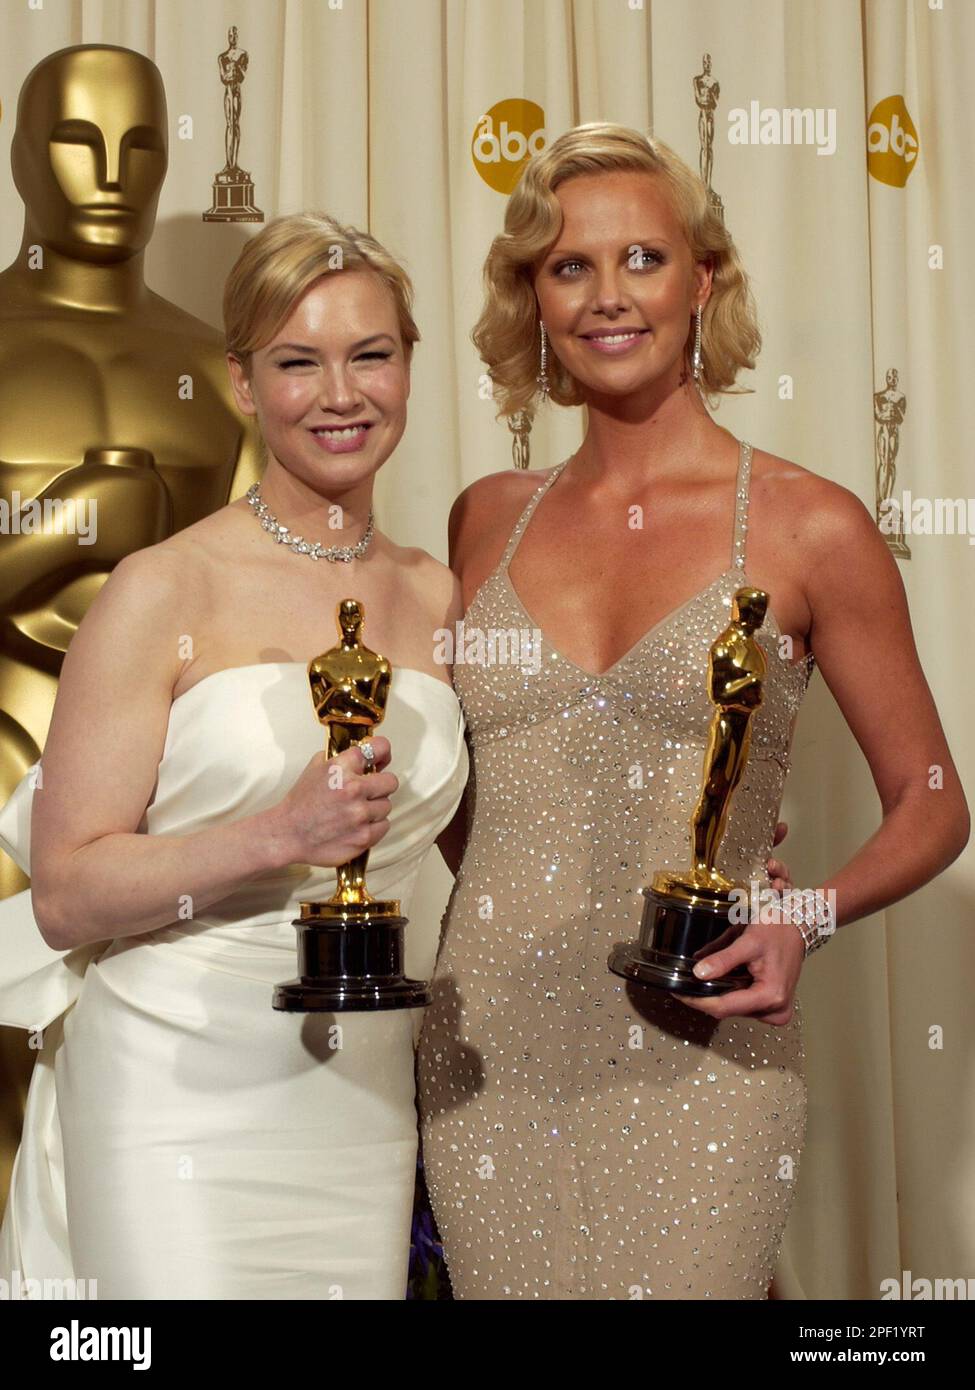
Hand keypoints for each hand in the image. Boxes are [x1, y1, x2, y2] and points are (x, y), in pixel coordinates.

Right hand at [269, 735, 398, 868]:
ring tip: (355, 811)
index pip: (378, 748)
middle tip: (369, 791)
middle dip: (380, 785)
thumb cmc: (300, 803)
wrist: (288, 834)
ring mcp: (360, 814)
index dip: (382, 753)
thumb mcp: (315, 767)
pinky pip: (384, 826)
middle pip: (391, 781)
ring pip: (386, 806)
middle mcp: (353, 789)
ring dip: (375, 808)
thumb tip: (366, 757)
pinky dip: (373, 826)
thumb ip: (342, 758)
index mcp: (342, 767)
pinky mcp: (363, 837)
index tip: (381, 758)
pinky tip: (357, 825)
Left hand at [675, 820, 803, 1024]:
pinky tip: (726, 979)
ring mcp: (776, 1012)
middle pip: (728, 1010)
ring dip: (718, 994)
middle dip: (705, 996)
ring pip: (734, 1009)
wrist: (799, 927)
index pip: (723, 1007)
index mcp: (770, 996)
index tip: (677, 992)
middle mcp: (775, 1011)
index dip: (697, 1001)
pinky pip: (744, 1006)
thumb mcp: (746, 940)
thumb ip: (723, 959)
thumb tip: (698, 973)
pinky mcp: (774, 1008)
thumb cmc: (777, 930)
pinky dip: (731, 993)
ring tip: (708, 973)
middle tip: (685, 980)